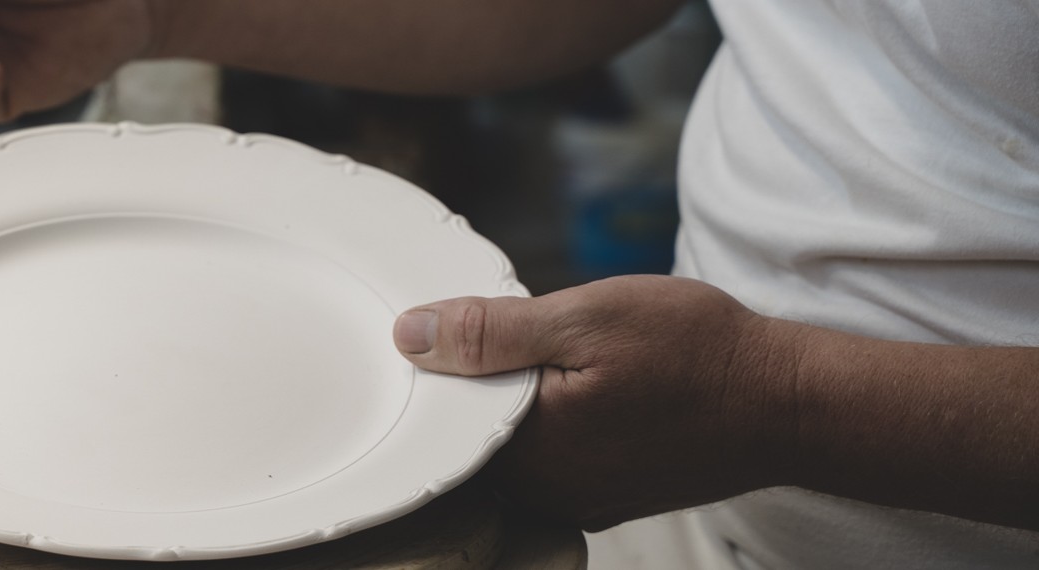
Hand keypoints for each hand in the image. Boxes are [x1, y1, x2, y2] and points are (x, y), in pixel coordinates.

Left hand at [391, 275, 796, 529]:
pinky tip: (574, 384)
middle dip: (473, 388)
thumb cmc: (701, 355)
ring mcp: (579, 499)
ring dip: (514, 404)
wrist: (791, 403)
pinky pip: (551, 459)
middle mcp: (548, 491)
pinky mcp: (606, 494)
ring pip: (512, 449)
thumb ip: (491, 332)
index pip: (441, 422)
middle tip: (504, 335)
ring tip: (543, 356)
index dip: (436, 369)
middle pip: (473, 439)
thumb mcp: (587, 317)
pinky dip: (550, 422)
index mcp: (529, 453)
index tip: (446, 330)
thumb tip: (410, 335)